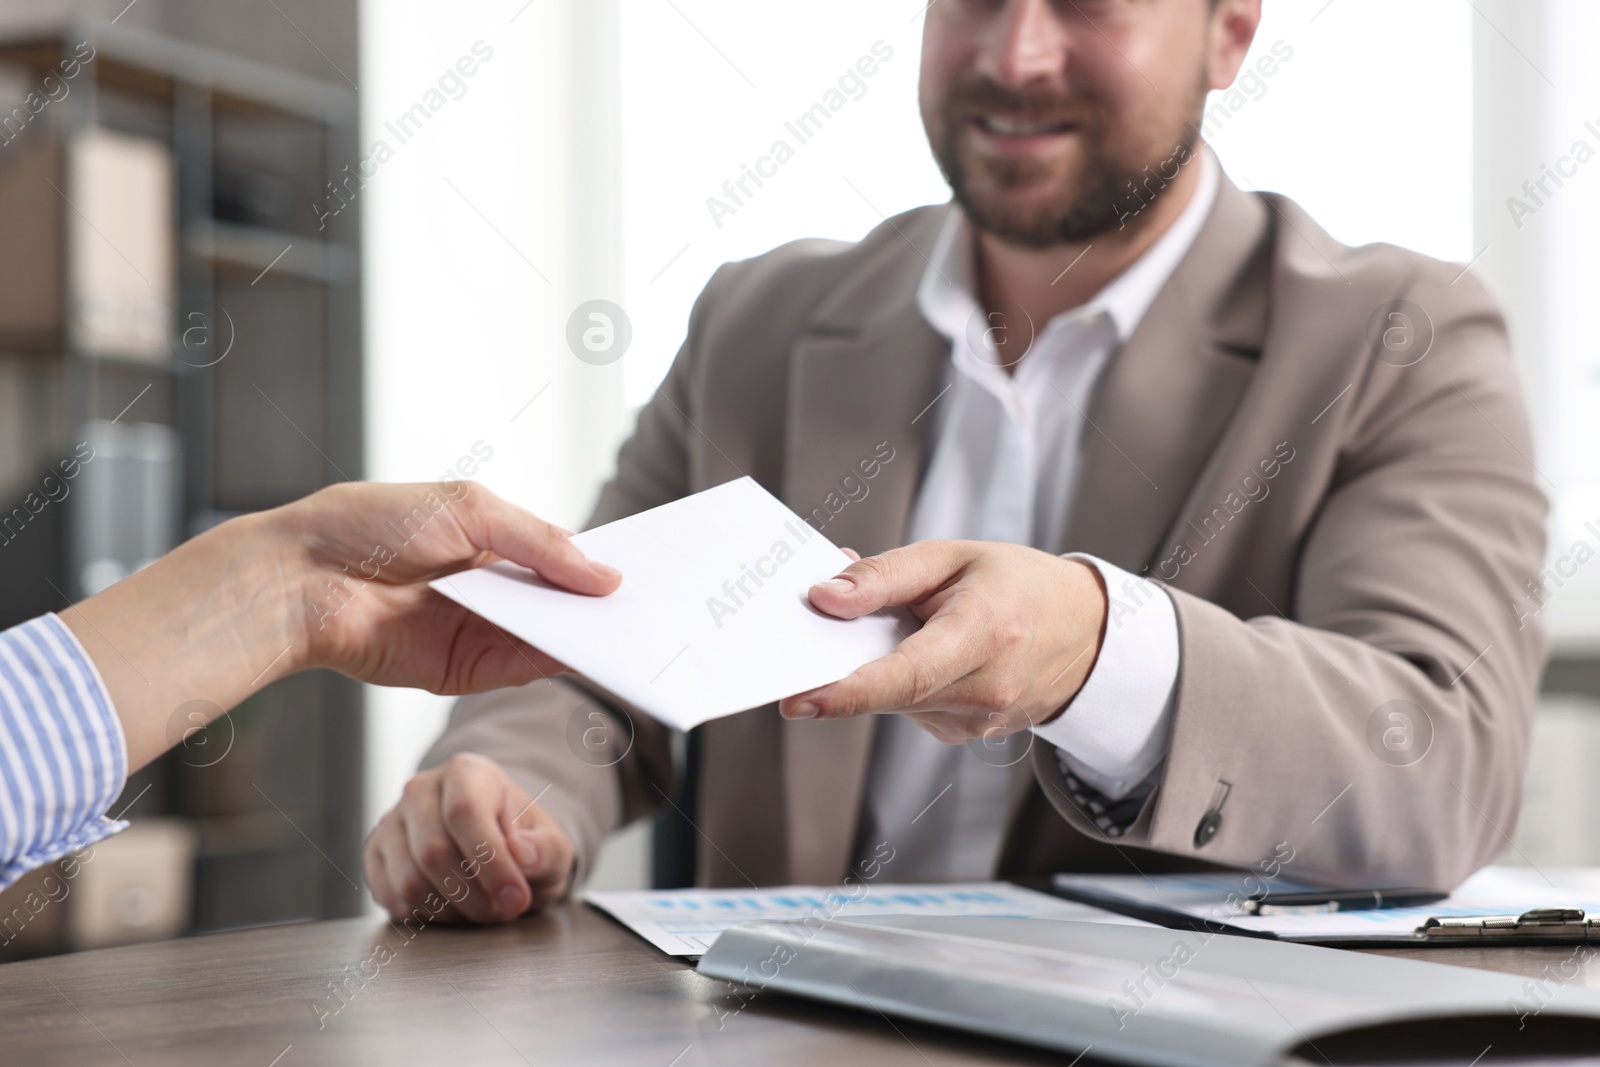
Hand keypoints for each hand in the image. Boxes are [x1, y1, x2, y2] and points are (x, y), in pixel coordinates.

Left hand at [280, 480, 618, 691]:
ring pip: (549, 637)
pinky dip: (559, 660)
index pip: (560, 557)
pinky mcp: (463, 671)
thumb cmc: (369, 525)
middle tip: (658, 605)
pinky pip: (523, 667)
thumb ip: (540, 543)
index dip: (601, 563)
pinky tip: (590, 649)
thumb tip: (604, 575)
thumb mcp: (471, 510)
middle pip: (561, 602)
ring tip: (638, 628)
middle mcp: (489, 591)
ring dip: (590, 635)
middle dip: (603, 604)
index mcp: (490, 543)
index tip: (648, 567)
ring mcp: (478, 632)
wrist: (302, 576)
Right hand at [364, 753, 575, 923]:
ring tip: (481, 909)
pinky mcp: (375, 854)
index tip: (515, 898)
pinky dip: (426, 916)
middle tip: (503, 911)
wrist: (494, 844)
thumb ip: (545, 850)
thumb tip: (522, 855)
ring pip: (409, 881)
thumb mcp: (551, 846)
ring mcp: (392, 822)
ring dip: (451, 910)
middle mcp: (421, 790)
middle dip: (474, 895)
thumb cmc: (523, 842)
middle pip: (433, 851)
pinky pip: (391, 898)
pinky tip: (453, 907)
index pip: (465, 813)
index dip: (490, 863)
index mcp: (467, 772)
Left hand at [777, 541, 1106, 743]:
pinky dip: (895, 680)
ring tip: (899, 624)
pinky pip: (908, 707)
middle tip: (814, 631)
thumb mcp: (953, 556)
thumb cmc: (1017, 585)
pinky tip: (916, 650)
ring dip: (874, 667)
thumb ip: (884, 575)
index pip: (906, 675)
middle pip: (889, 691)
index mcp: (985, 634)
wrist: (1083, 633)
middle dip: (842, 666)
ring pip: (894, 700)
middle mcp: (984, 690)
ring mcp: (976, 721)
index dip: (847, 692)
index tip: (798, 699)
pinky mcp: (963, 734)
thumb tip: (824, 597)